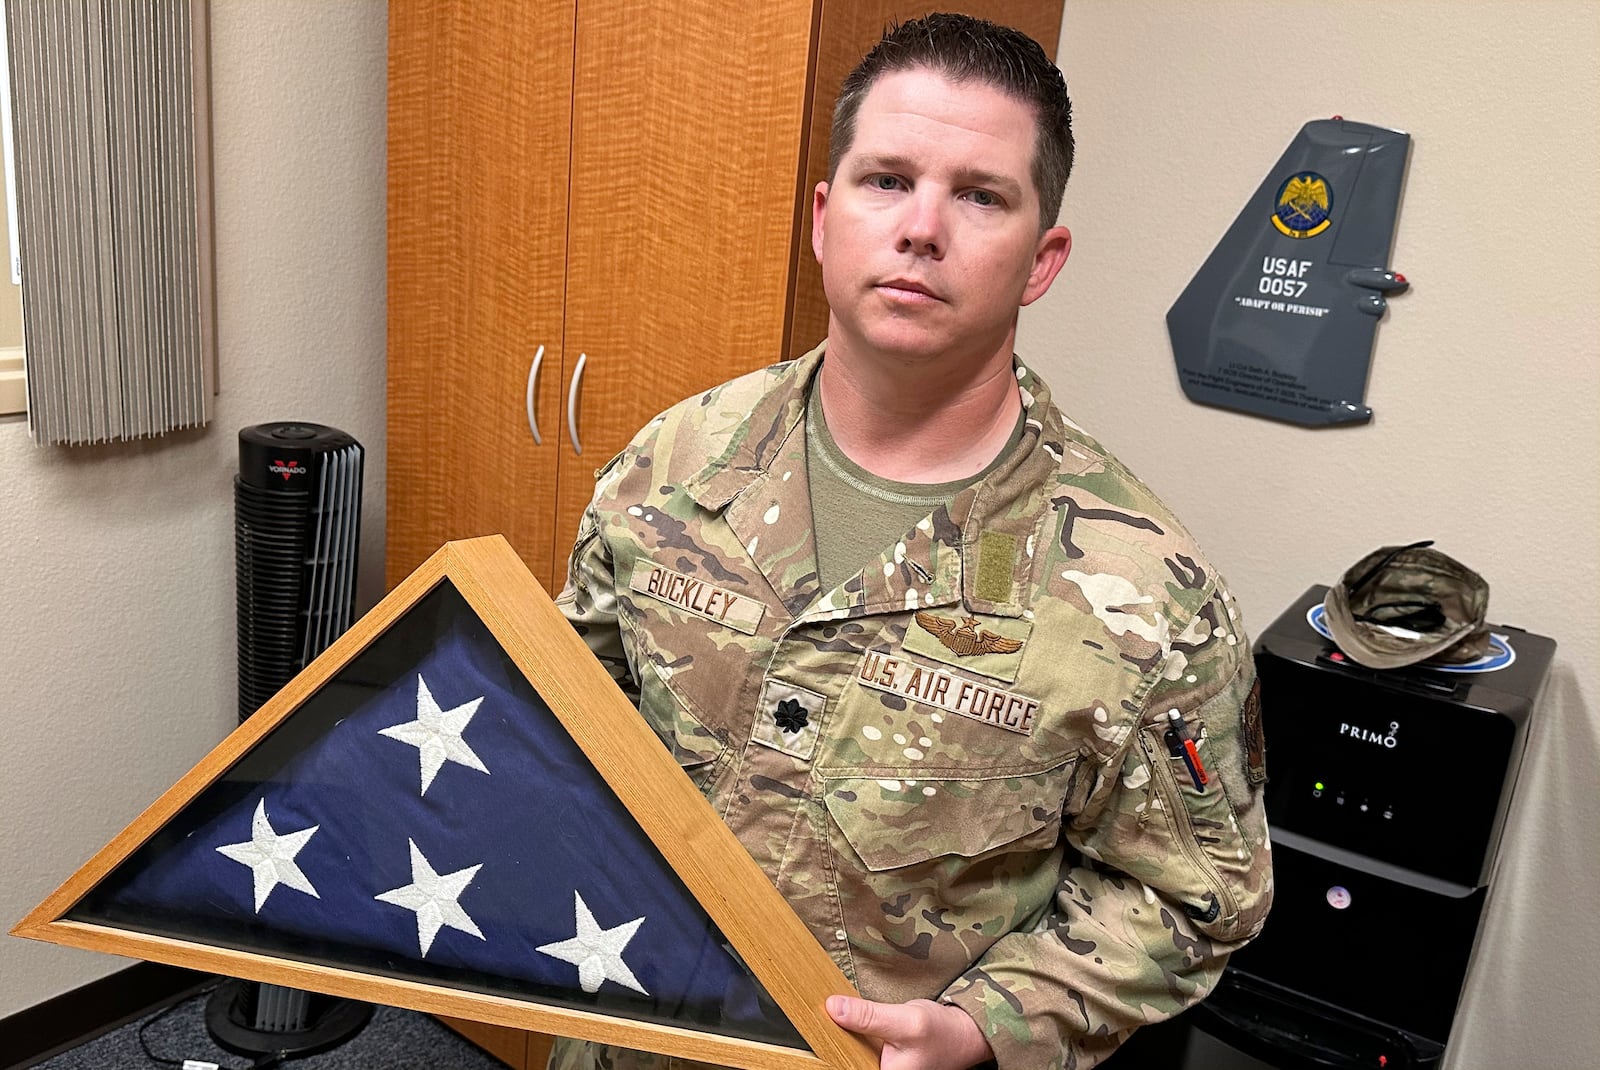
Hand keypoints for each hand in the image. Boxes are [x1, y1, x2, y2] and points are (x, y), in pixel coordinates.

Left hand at [826, 994, 994, 1069]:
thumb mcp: (906, 1021)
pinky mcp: (880, 1059)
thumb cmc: (942, 1033)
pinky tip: (845, 1017)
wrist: (964, 1033)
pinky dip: (852, 1031)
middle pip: (844, 1060)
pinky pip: (857, 1047)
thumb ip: (870, 1017)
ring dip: (842, 1035)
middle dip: (835, 1041)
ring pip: (849, 1053)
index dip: (829, 1055)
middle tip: (822, 1017)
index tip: (815, 1035)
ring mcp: (880, 1068)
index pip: (842, 1065)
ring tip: (831, 1015)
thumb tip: (833, 1007)